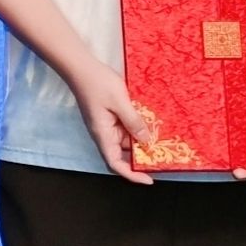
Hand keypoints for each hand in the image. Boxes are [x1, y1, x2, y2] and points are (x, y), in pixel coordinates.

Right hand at [66, 55, 160, 186]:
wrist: (81, 66)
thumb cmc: (97, 83)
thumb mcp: (120, 101)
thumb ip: (134, 121)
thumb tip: (146, 141)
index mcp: (103, 134)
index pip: (115, 164)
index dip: (131, 175)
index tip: (149, 178)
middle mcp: (104, 133)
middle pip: (123, 154)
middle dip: (141, 157)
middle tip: (163, 156)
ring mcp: (106, 124)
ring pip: (126, 140)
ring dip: (141, 141)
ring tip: (161, 139)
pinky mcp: (110, 115)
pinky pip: (125, 127)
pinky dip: (138, 128)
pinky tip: (150, 123)